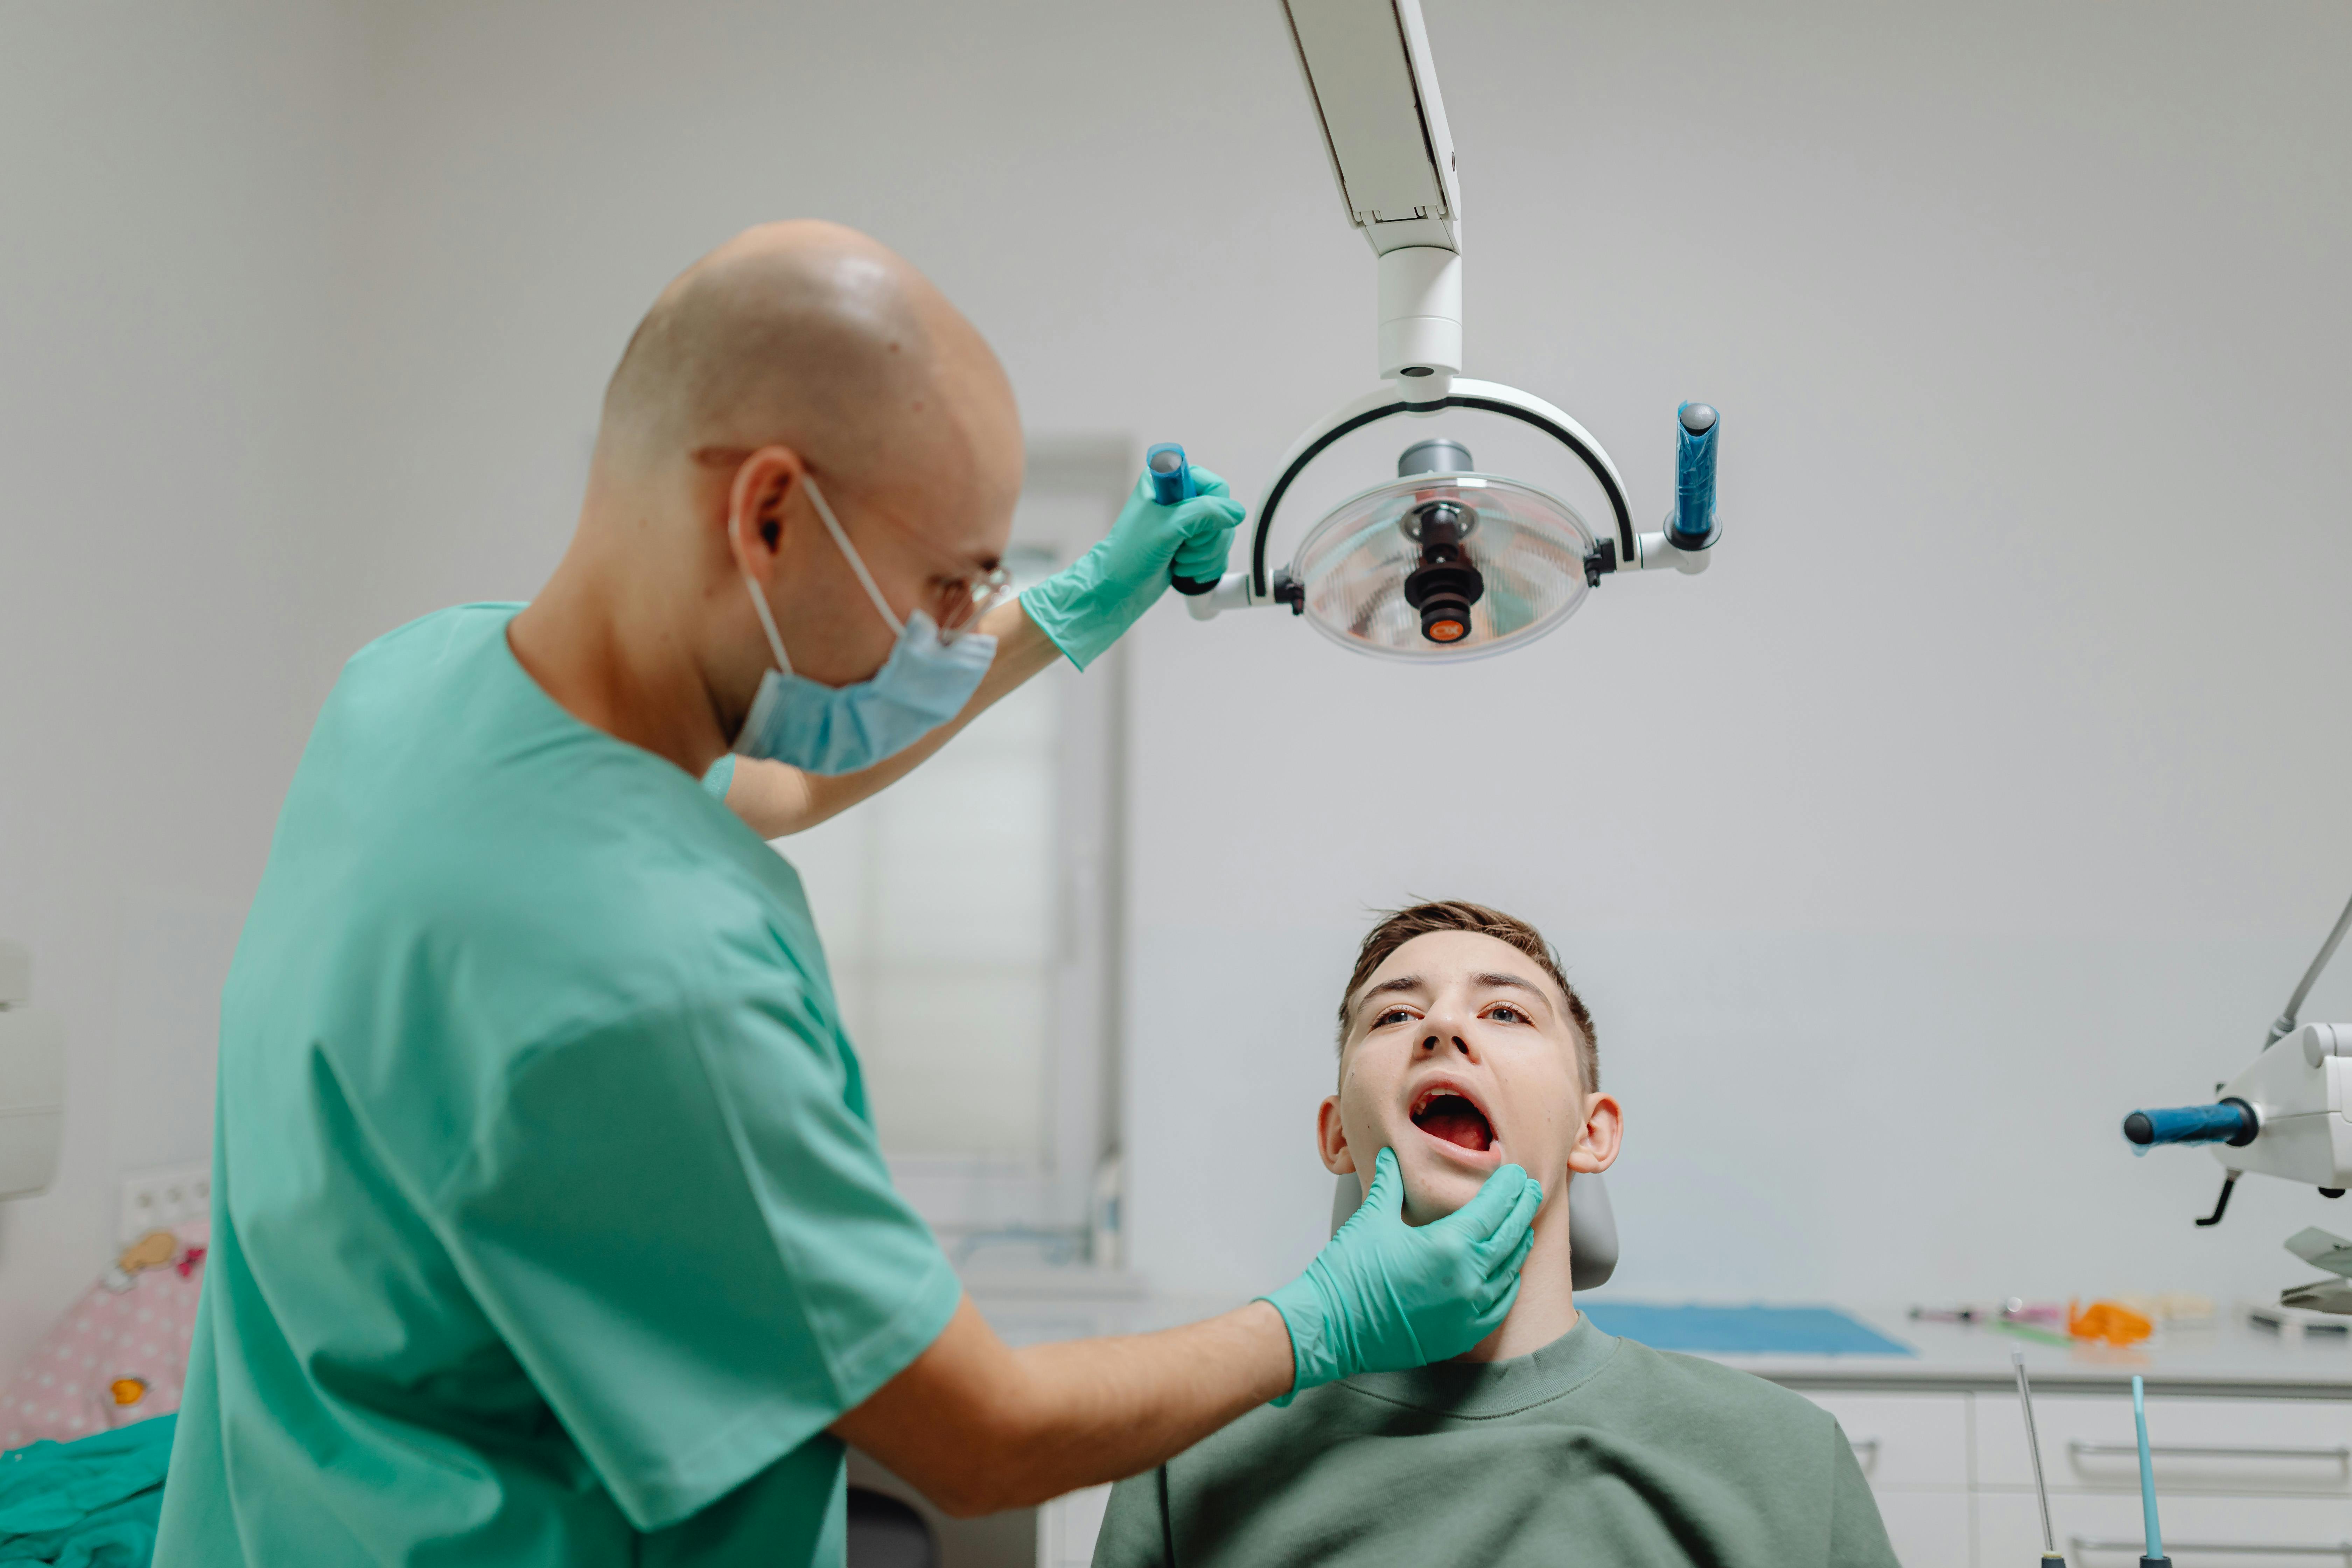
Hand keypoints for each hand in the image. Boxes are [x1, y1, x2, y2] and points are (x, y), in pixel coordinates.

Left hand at [1017, 463, 1245, 669]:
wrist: (1116, 589)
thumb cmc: (1130, 555)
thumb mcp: (1168, 528)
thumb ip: (1205, 513)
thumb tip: (1237, 512)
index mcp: (1167, 483)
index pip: (1214, 486)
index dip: (1212, 511)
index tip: (1193, 529)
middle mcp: (1178, 500)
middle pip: (1222, 515)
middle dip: (1207, 541)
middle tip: (1183, 550)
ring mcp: (1185, 525)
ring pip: (1222, 536)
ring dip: (1205, 557)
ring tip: (1180, 564)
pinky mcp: (1190, 546)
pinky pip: (1217, 553)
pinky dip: (1206, 566)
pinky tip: (1186, 572)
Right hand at [1258, 1147, 1540, 1399]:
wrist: (1329, 1329)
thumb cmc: (1347, 1274)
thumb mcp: (1371, 1219)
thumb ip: (1389, 1184)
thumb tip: (1390, 1157)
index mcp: (1448, 1245)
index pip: (1493, 1208)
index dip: (1508, 1187)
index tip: (1518, 1172)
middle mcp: (1468, 1279)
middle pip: (1509, 1236)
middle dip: (1522, 1210)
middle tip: (1531, 1191)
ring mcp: (1467, 1311)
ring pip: (1508, 1272)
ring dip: (1518, 1246)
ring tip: (1523, 1227)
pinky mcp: (1460, 1335)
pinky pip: (1498, 1307)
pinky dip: (1506, 1285)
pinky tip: (1508, 1274)